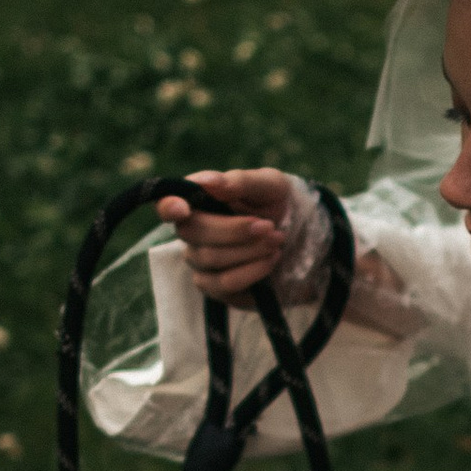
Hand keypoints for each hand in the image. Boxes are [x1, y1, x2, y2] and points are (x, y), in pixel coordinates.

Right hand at [160, 169, 309, 307]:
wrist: (303, 239)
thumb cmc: (278, 204)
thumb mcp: (269, 185)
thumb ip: (239, 182)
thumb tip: (206, 182)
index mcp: (198, 201)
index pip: (167, 205)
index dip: (168, 207)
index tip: (182, 208)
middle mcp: (192, 232)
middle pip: (193, 232)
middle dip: (234, 230)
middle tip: (269, 226)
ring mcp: (201, 262)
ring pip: (211, 259)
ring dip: (249, 250)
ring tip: (278, 241)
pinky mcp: (217, 289)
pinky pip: (225, 284)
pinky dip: (253, 271)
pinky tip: (272, 260)